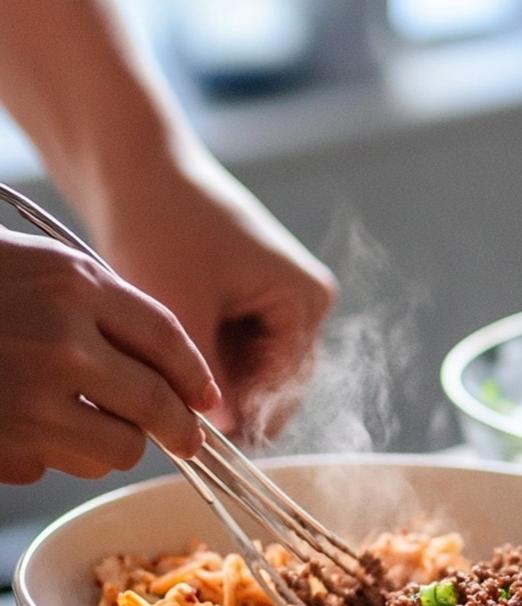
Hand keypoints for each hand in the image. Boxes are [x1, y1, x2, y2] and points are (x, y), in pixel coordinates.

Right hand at [0, 229, 217, 483]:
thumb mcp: (41, 266)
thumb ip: (103, 307)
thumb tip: (174, 373)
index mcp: (75, 286)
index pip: (168, 342)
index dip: (197, 378)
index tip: (207, 400)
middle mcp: (60, 344)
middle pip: (154, 408)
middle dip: (178, 430)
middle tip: (187, 440)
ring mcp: (26, 400)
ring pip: (112, 451)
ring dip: (109, 444)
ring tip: (79, 418)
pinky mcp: (0, 445)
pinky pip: (50, 466)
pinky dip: (45, 454)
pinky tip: (16, 422)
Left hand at [88, 144, 336, 439]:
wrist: (131, 165)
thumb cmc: (161, 223)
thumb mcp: (183, 311)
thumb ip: (207, 378)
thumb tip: (219, 434)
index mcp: (306, 300)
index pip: (285, 389)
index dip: (242, 418)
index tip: (195, 440)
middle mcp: (306, 302)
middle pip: (274, 385)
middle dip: (228, 400)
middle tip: (174, 417)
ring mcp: (281, 299)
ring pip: (252, 372)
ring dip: (216, 381)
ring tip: (166, 381)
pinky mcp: (253, 296)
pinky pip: (237, 350)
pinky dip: (207, 360)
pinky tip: (171, 359)